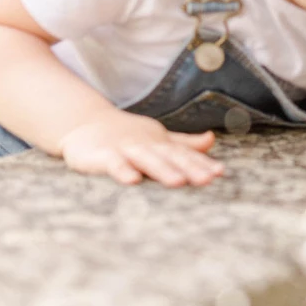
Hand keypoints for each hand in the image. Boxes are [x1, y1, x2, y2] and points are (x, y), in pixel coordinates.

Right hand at [58, 111, 224, 187]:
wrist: (85, 123)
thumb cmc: (127, 135)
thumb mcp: (158, 138)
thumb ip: (184, 143)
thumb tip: (213, 140)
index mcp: (160, 143)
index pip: (184, 154)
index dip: (202, 163)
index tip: (220, 173)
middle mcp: (146, 145)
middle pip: (170, 157)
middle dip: (189, 168)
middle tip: (207, 179)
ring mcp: (125, 149)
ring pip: (146, 159)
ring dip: (162, 170)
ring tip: (178, 182)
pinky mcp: (102, 155)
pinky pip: (113, 163)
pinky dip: (123, 170)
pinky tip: (132, 180)